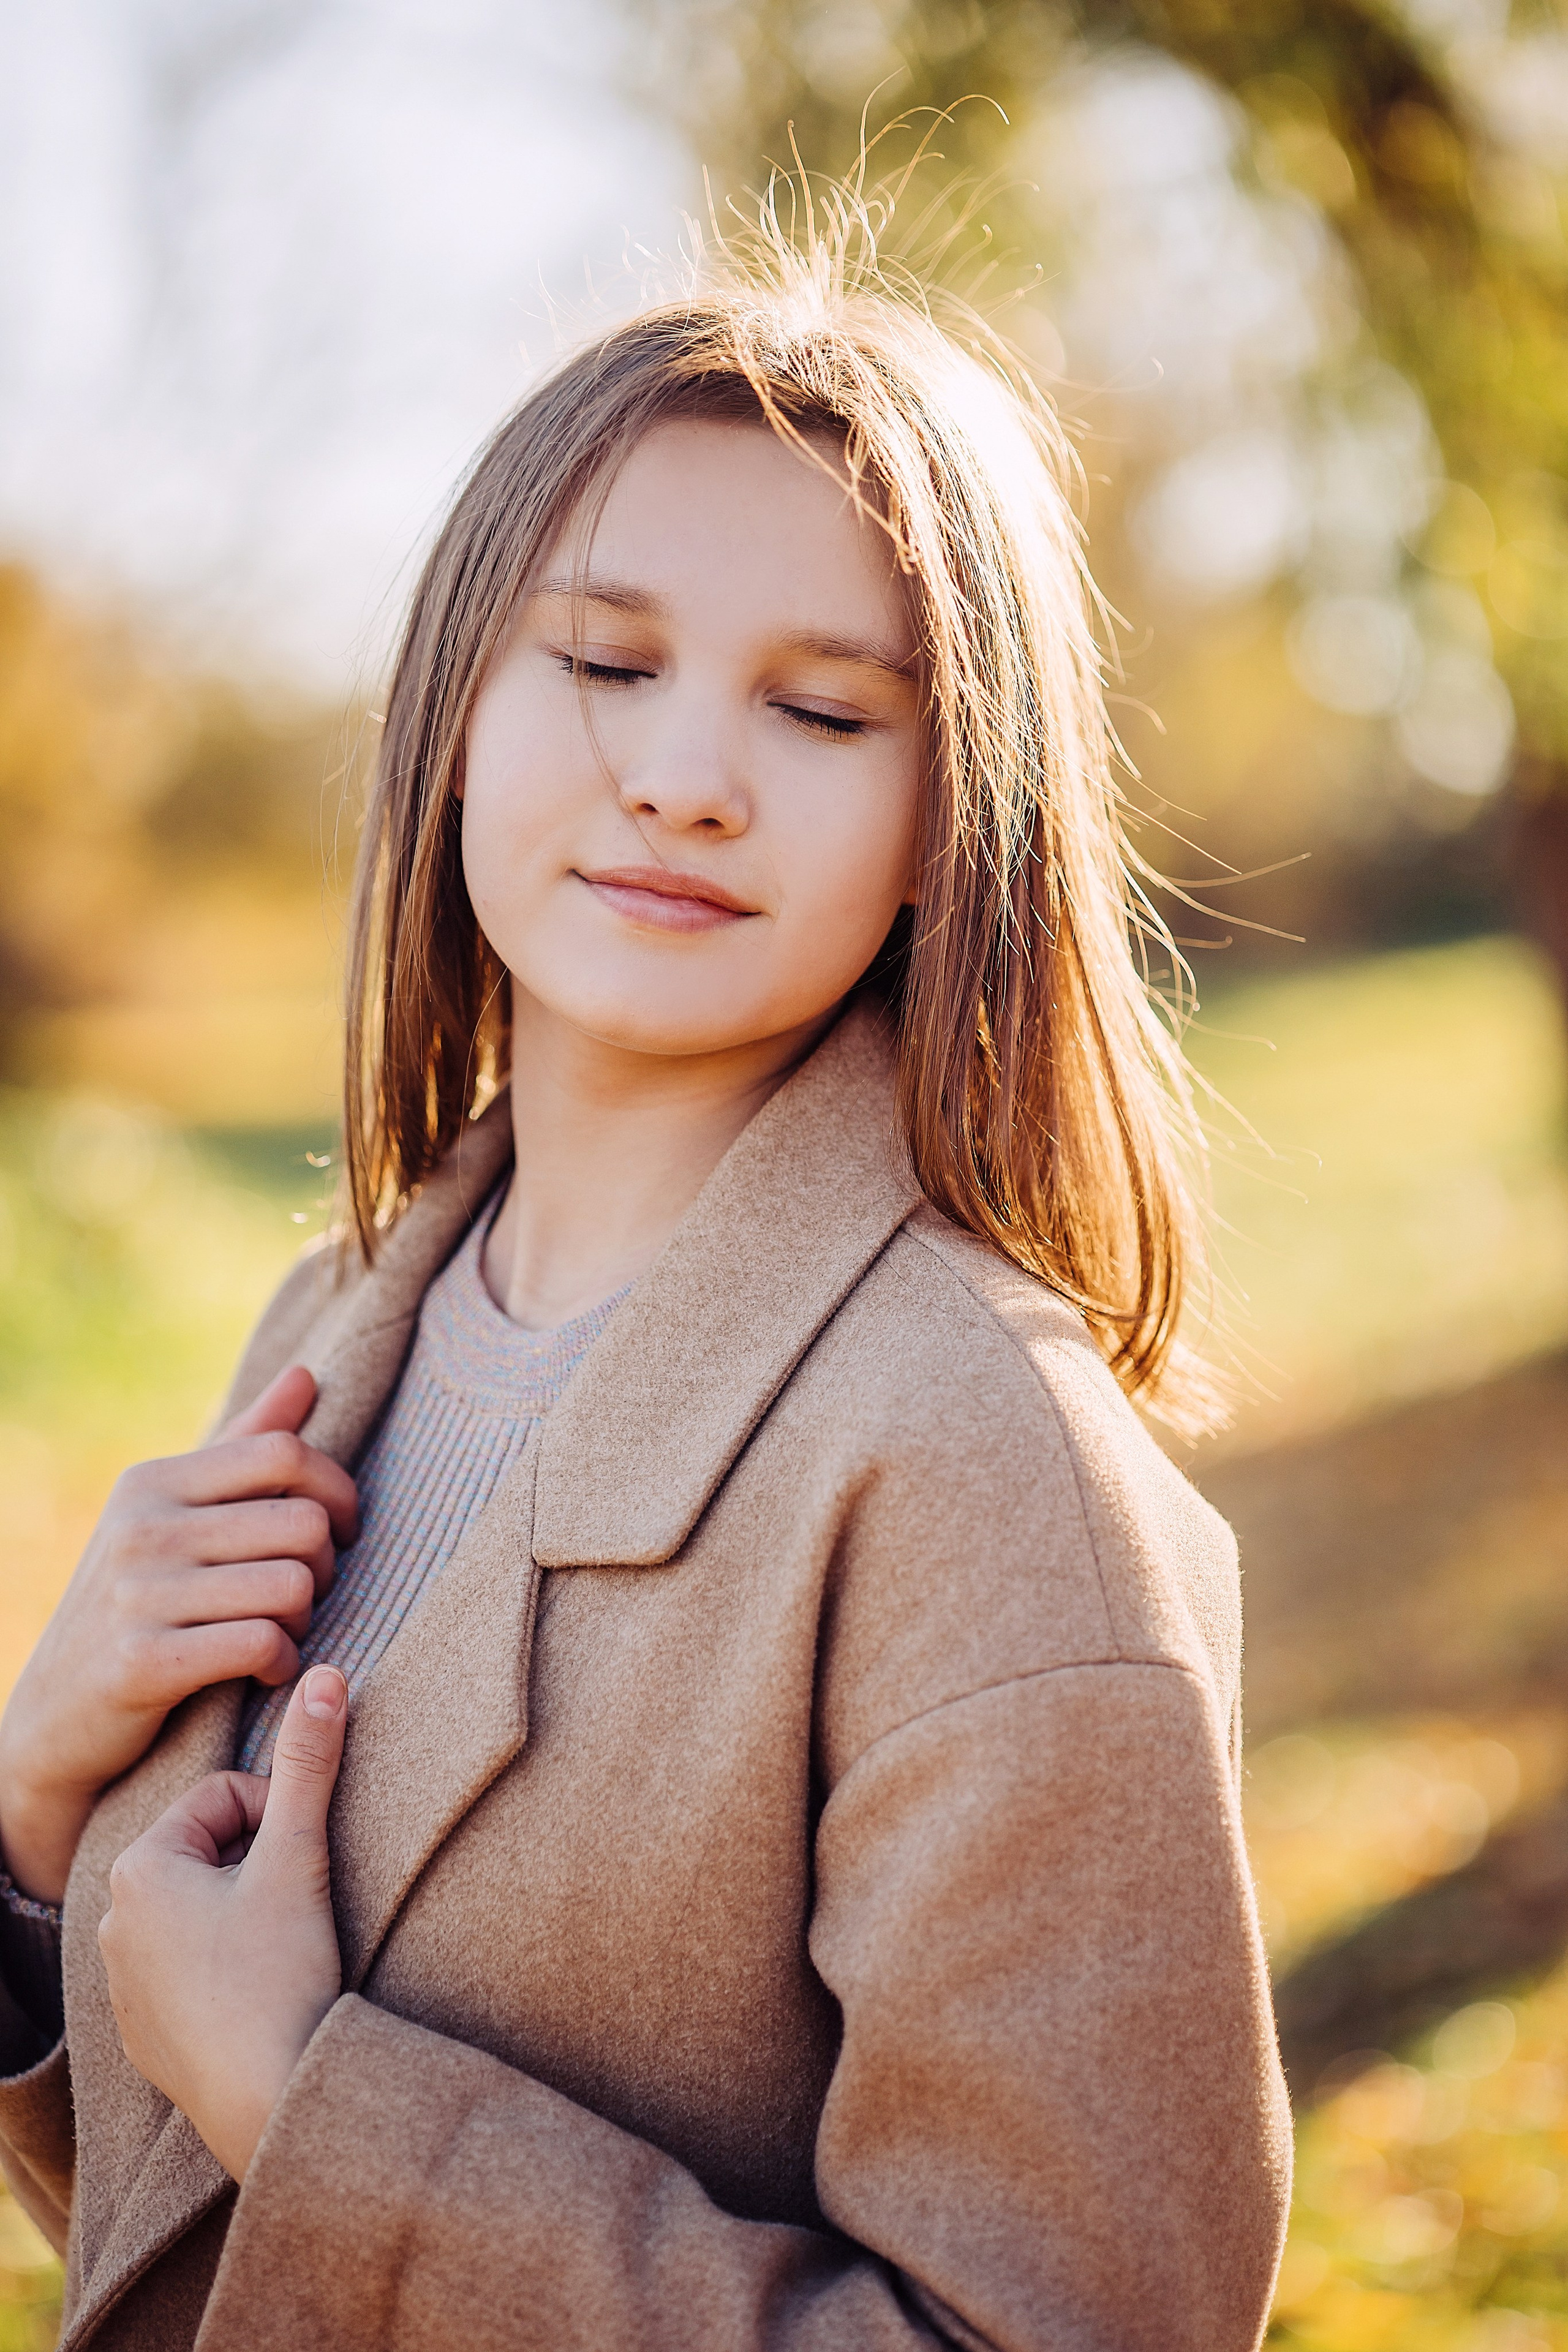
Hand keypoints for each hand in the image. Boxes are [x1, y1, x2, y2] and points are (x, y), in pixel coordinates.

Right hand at [0, 1367, 356, 1903]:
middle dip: (325, 1566)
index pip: (284, 1453)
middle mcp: (141, 1527)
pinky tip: (267, 1669)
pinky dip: (283, 1661)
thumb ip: (243, 1446)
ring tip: (283, 1632)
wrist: (54, 1719)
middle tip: (305, 1595)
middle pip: (301, 1523)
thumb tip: (308, 1375)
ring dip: (306, 1619)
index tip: (340, 1530)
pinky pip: (261, 1642)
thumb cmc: (138, 1605)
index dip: (337, 1491)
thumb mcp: (174, 1517)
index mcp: (152, 1482)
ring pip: (291, 1585)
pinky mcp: (143, 1661)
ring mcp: (137, 1594)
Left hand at [98, 1665, 347, 2183]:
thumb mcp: (298, 1856)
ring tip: (282, 1949)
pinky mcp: (139, 2032)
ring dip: (242, 1912)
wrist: (271, 2096)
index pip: (222, 1800)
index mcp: (140, 1867)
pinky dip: (224, 1968)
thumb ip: (310, 1763)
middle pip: (207, 1852)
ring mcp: (120, 1982)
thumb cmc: (281, 1971)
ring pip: (196, 1909)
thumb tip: (328, 1676)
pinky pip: (185, 1970)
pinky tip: (259, 1993)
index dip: (277, 1817)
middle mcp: (110, 1920)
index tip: (304, 1860)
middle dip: (257, 1865)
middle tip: (298, 1903)